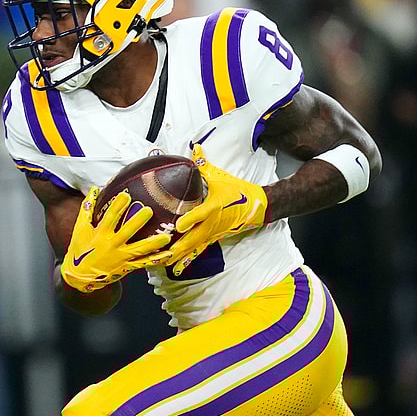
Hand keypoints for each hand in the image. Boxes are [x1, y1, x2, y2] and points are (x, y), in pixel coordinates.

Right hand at [61, 186, 172, 291]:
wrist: (80, 277)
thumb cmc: (80, 250)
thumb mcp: (80, 229)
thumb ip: (87, 209)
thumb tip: (95, 189)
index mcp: (100, 234)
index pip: (110, 217)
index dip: (117, 206)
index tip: (126, 195)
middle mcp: (111, 245)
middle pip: (127, 232)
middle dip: (137, 221)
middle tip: (149, 210)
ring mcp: (120, 258)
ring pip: (139, 250)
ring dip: (153, 243)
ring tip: (166, 236)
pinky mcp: (126, 267)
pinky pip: (143, 263)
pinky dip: (156, 259)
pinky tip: (169, 254)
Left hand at [168, 144, 267, 274]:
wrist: (258, 207)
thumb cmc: (238, 191)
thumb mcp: (220, 177)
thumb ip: (203, 164)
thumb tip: (194, 148)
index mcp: (214, 207)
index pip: (201, 214)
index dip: (190, 220)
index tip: (178, 226)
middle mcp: (212, 224)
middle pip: (192, 238)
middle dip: (175, 246)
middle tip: (158, 252)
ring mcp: (212, 234)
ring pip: (192, 247)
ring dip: (176, 255)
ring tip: (159, 262)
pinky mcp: (212, 239)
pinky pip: (197, 250)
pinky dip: (185, 258)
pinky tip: (175, 267)